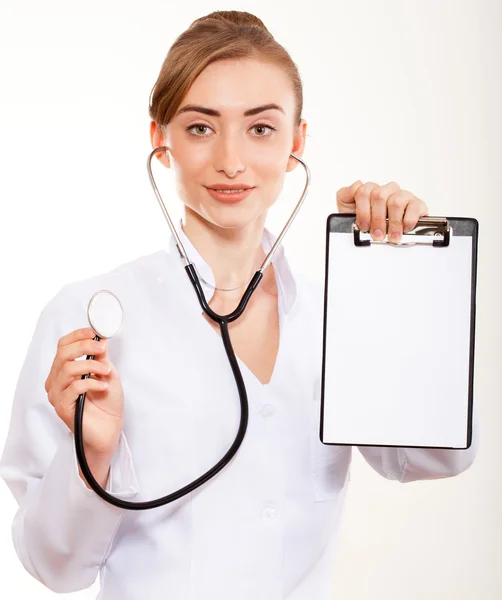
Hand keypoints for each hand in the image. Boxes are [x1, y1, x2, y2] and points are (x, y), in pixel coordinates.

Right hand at [45, 327, 123, 455]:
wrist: (109, 430)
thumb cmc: (107, 404)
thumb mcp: (108, 374)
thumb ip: (101, 358)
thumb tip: (99, 340)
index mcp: (64, 370)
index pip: (63, 346)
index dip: (77, 336)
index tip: (94, 333)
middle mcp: (57, 381)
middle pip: (62, 354)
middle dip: (84, 347)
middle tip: (101, 349)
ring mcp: (57, 395)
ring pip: (67, 369)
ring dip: (91, 366)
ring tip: (106, 372)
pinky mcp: (62, 407)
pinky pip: (73, 388)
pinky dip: (91, 383)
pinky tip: (103, 387)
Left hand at [336, 180, 428, 242]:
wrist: (385, 235)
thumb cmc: (367, 222)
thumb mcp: (348, 210)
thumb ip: (345, 195)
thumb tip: (356, 185)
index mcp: (371, 190)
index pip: (364, 192)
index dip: (362, 211)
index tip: (363, 226)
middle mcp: (387, 190)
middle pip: (379, 196)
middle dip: (376, 219)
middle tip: (377, 234)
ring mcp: (402, 195)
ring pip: (395, 202)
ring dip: (392, 223)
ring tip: (391, 236)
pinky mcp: (416, 203)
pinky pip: (414, 206)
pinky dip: (408, 220)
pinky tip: (404, 229)